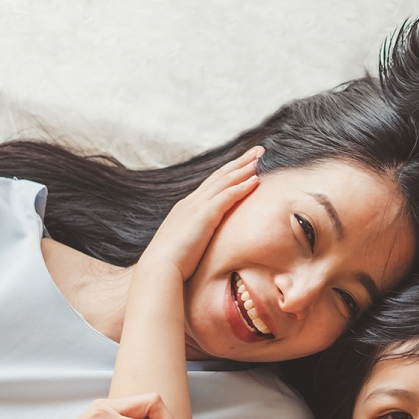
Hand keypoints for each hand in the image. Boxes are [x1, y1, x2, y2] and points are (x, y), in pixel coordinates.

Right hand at [141, 147, 261, 281]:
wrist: (159, 268)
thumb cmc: (171, 263)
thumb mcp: (185, 243)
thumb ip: (195, 236)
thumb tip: (204, 241)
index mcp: (187, 208)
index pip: (211, 184)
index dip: (229, 172)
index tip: (244, 163)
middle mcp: (191, 202)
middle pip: (220, 176)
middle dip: (239, 162)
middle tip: (258, 150)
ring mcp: (197, 207)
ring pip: (224, 181)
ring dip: (244, 168)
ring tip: (260, 158)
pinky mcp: (204, 216)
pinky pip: (226, 196)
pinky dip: (241, 187)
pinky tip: (255, 181)